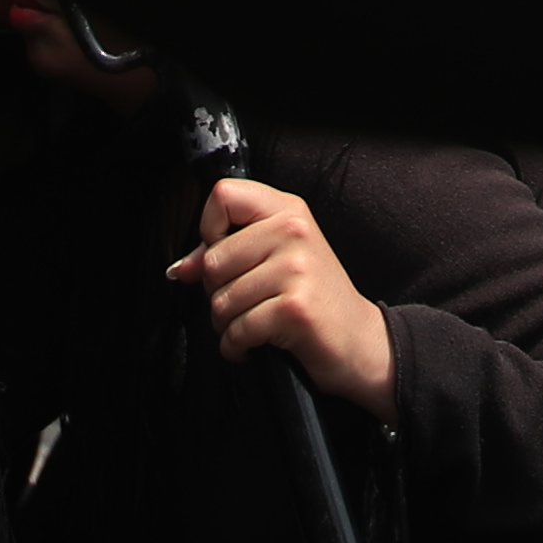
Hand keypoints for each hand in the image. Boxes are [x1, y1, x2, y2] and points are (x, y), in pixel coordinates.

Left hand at [174, 176, 396, 424]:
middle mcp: (293, 231)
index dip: (209, 228)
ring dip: (227, 325)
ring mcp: (296, 269)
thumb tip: (182, 269)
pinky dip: (236, 347)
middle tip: (244, 303)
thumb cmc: (316, 299)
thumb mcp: (280, 259)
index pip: (224, 195)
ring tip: (252, 325)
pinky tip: (254, 346)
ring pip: (221, 299)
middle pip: (214, 258)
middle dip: (218, 293)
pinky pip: (238, 329)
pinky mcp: (294, 308)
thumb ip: (230, 252)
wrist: (360, 342)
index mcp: (288, 211)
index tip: (222, 253)